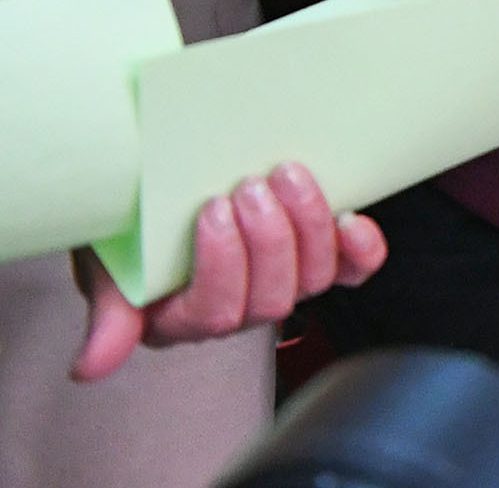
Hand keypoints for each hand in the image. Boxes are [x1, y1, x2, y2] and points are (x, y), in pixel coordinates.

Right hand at [70, 164, 383, 382]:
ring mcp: (283, 283)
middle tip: (250, 187)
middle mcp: (239, 310)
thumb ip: (111, 312)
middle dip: (268, 237)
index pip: (217, 311)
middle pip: (273, 296)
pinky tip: (352, 219)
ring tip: (285, 175)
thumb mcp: (108, 265)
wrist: (161, 192)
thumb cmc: (132, 231)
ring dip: (307, 224)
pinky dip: (361, 248)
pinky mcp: (321, 256)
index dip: (222, 262)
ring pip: (313, 277)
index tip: (211, 208)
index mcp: (184, 319)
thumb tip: (91, 367)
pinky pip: (353, 269)